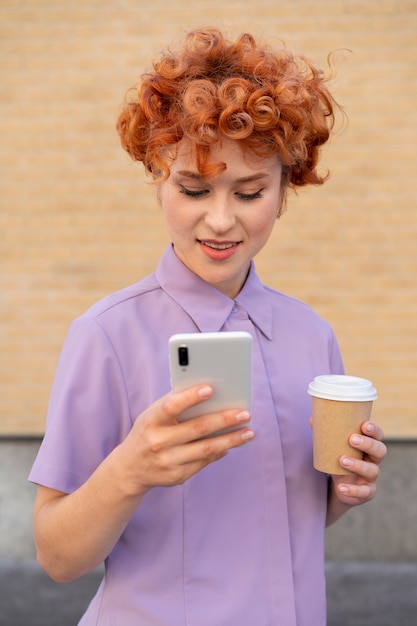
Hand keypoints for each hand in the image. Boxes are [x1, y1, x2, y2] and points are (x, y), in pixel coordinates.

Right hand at [115, 384, 253, 495]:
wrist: (129, 469)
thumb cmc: (148, 431)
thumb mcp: (152, 415)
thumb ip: (175, 404)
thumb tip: (211, 394)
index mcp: (151, 421)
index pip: (171, 407)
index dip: (190, 397)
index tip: (211, 388)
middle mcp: (158, 442)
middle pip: (197, 428)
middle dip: (224, 420)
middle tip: (245, 413)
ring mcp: (168, 461)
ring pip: (206, 449)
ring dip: (231, 440)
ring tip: (249, 431)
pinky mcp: (177, 476)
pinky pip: (204, 461)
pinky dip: (220, 451)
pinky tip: (232, 444)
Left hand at [330, 420, 386, 506]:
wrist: (339, 486)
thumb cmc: (339, 459)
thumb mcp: (333, 447)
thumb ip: (325, 433)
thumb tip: (312, 419)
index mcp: (368, 446)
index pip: (378, 435)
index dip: (374, 430)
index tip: (364, 425)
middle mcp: (374, 460)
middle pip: (380, 451)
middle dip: (367, 444)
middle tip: (352, 439)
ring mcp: (372, 477)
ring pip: (372, 470)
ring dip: (357, 465)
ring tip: (342, 460)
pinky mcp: (367, 492)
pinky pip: (364, 492)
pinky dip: (353, 490)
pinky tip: (341, 487)